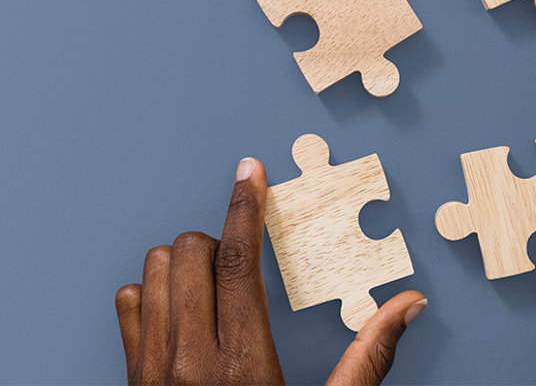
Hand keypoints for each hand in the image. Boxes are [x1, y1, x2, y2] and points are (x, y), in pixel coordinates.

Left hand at [114, 158, 426, 384]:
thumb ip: (368, 360)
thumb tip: (409, 306)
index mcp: (243, 366)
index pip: (237, 262)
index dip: (245, 207)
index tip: (249, 171)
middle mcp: (188, 362)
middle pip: (188, 253)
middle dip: (217, 244)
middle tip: (242, 269)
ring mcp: (150, 370)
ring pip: (152, 270)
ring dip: (182, 265)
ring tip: (213, 292)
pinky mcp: (129, 378)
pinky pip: (127, 305)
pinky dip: (150, 296)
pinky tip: (179, 316)